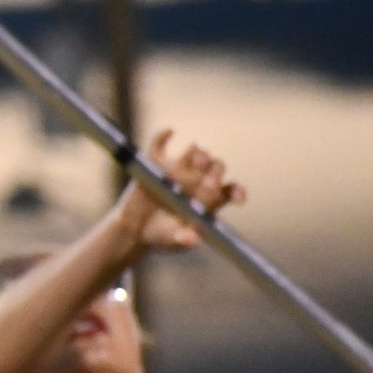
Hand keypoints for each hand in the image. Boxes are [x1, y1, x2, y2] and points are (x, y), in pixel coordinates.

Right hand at [115, 128, 245, 252]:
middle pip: (216, 167)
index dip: (237, 192)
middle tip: (208, 184)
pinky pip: (160, 144)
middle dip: (216, 172)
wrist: (136, 229)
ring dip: (200, 153)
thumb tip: (191, 239)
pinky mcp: (156, 163)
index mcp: (211, 199)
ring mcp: (178, 169)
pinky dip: (163, 136)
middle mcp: (199, 179)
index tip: (237, 199)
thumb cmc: (163, 235)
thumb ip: (182, 239)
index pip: (231, 190)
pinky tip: (170, 132)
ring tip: (196, 159)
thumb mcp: (172, 240)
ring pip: (196, 152)